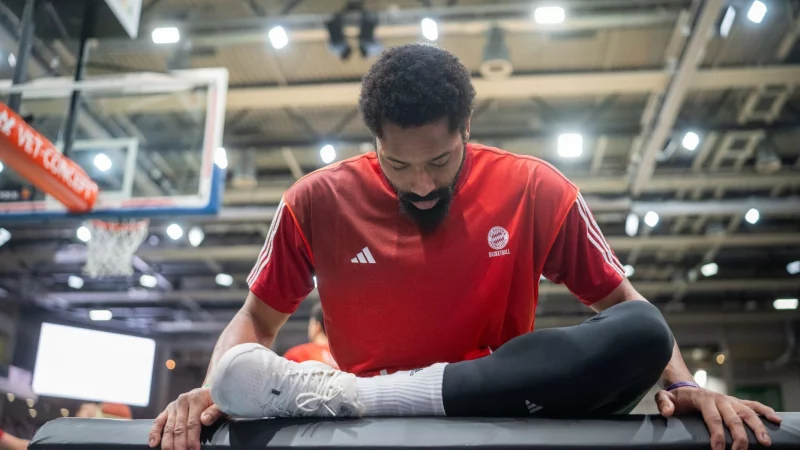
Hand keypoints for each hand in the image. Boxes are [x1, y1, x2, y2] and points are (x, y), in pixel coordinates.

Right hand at [149, 387, 223, 449]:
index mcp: (195, 399)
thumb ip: (214, 411)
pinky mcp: (167, 410)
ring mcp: (173, 406)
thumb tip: (205, 420)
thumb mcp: (220, 403)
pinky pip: (158, 422)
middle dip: (180, 444)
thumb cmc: (216, 401)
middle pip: (179, 428)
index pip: (192, 423)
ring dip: (168, 443)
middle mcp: (182, 402)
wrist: (209, 392)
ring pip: (168, 427)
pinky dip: (154, 433)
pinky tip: (153, 444)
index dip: (192, 439)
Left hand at [656, 387, 781, 449]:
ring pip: (748, 413)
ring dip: (757, 427)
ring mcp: (731, 400)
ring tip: (765, 442)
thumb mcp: (665, 398)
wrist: (685, 386)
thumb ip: (664, 403)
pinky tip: (776, 420)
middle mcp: (720, 399)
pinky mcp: (737, 402)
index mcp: (704, 399)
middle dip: (739, 437)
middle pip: (733, 419)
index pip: (713, 419)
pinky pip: (754, 405)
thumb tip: (668, 412)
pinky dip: (765, 411)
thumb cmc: (676, 397)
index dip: (717, 435)